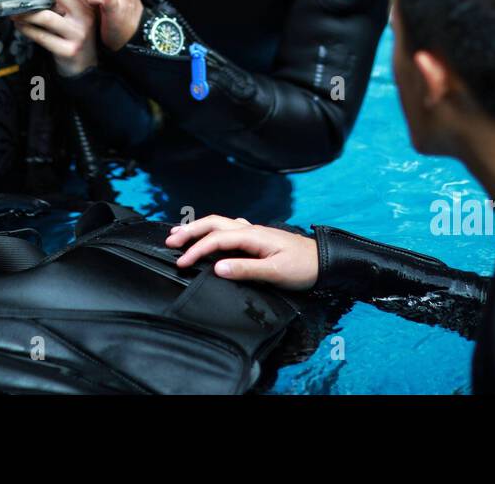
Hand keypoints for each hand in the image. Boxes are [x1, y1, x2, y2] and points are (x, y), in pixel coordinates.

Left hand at [10, 0, 97, 76]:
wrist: (85, 67)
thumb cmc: (74, 35)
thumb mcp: (74, 14)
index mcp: (87, 3)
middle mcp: (85, 16)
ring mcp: (78, 34)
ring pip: (45, 16)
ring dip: (25, 13)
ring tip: (14, 11)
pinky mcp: (67, 50)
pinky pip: (40, 36)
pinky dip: (26, 29)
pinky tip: (19, 25)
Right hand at [165, 215, 318, 289]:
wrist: (324, 262)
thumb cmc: (303, 267)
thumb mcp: (275, 272)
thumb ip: (245, 269)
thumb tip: (217, 268)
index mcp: (252, 236)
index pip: (216, 239)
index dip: (196, 250)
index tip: (181, 263)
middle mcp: (251, 230)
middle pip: (214, 223)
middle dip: (190, 230)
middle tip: (170, 240)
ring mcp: (254, 232)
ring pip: (220, 224)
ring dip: (199, 228)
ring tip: (180, 234)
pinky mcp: (257, 239)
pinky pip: (229, 229)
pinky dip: (213, 230)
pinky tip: (211, 235)